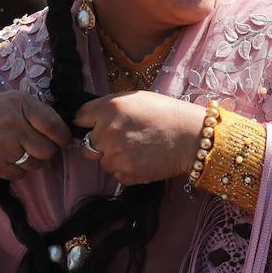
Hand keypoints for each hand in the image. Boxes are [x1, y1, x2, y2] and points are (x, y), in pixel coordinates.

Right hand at [0, 92, 72, 179]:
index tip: (62, 141)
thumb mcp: (14, 101)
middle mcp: (14, 124)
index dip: (63, 138)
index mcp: (22, 104)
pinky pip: (19, 174)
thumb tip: (64, 132)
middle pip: (48, 151)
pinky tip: (8, 158)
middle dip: (47, 152)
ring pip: (35, 165)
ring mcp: (3, 145)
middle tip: (37, 148)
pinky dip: (17, 170)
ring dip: (32, 161)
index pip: (55, 127)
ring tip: (19, 151)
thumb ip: (39, 113)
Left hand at [74, 91, 206, 185]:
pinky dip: (126, 170)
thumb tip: (90, 118)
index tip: (97, 124)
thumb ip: (110, 106)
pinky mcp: (125, 173)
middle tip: (125, 138)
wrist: (191, 137)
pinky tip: (143, 159)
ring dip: (114, 158)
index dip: (89, 121)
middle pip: (88, 143)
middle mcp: (107, 131)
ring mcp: (115, 155)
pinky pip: (116, 174)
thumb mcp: (136, 98)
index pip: (80, 117)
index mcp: (109, 108)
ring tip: (138, 148)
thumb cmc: (166, 113)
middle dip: (102, 142)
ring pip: (102, 161)